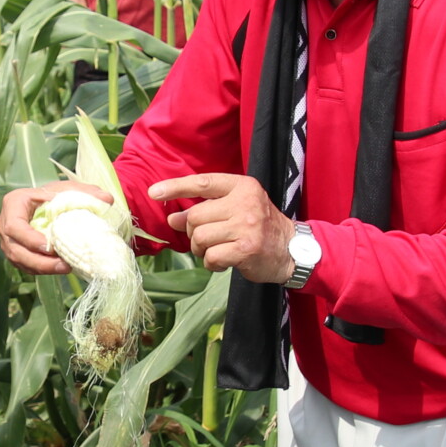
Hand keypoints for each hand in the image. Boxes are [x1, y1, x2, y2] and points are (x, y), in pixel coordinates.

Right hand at [0, 180, 112, 275]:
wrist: (48, 203)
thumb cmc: (55, 195)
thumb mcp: (70, 189)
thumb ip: (87, 192)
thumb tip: (108, 200)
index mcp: (13, 203)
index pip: (15, 227)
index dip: (30, 240)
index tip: (51, 246)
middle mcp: (4, 223)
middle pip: (16, 250)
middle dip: (39, 262)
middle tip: (64, 266)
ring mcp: (8, 241)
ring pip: (20, 261)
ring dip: (42, 269)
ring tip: (66, 269)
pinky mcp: (16, 253)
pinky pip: (25, 266)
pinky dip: (42, 270)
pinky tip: (60, 268)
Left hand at [148, 173, 296, 281]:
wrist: (292, 250)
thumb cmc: (259, 228)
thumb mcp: (235, 211)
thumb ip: (206, 211)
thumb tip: (172, 218)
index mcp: (242, 186)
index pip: (202, 183)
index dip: (175, 187)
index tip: (153, 192)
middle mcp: (245, 202)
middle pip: (196, 217)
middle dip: (194, 233)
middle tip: (207, 241)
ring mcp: (246, 225)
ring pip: (200, 238)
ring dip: (202, 250)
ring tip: (217, 251)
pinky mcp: (246, 248)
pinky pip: (211, 257)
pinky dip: (212, 264)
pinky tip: (224, 262)